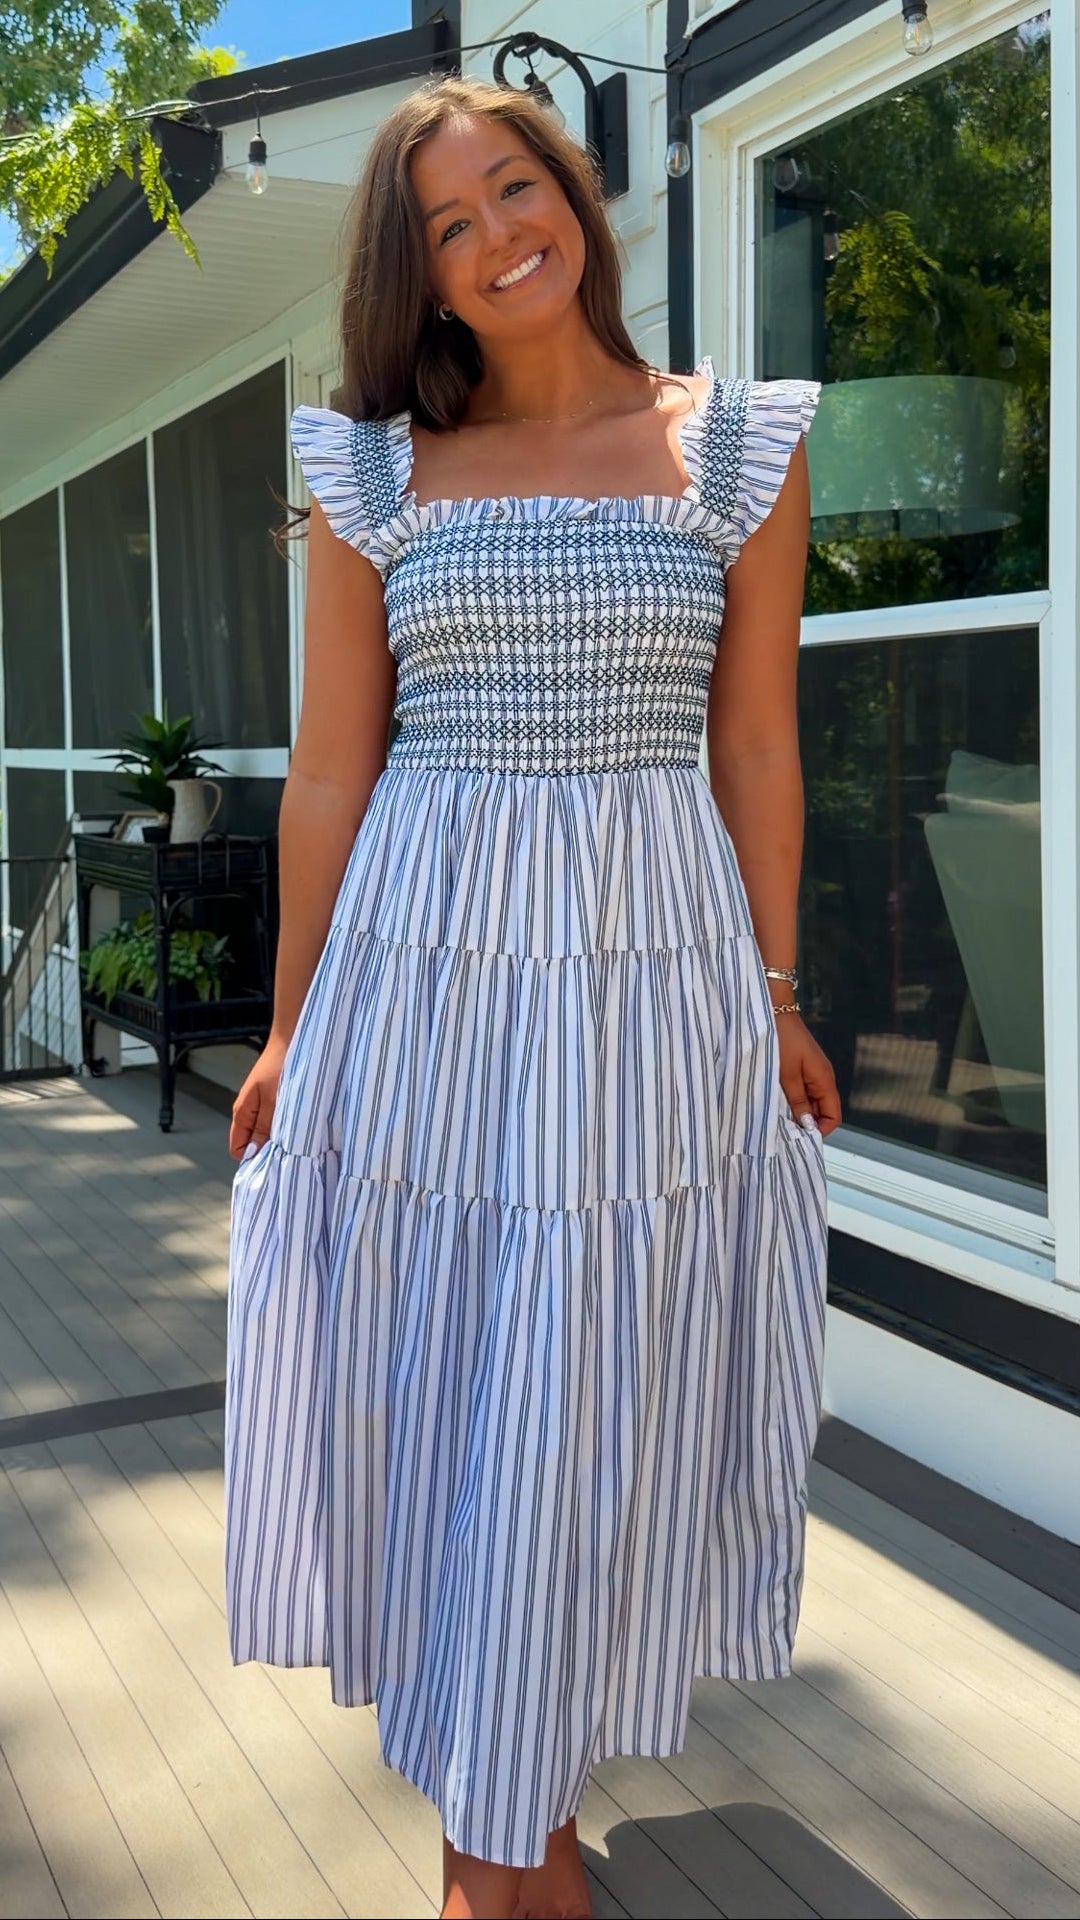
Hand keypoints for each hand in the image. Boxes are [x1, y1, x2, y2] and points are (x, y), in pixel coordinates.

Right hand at [229, 1032, 289, 1158]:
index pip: (237, 1149)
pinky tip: (300, 1124)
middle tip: (290, 1152)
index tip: (274, 1161)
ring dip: (279, 1138)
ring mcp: (260, 1106)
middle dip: (268, 1151)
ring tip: (297, 1137)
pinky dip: (285, 1126)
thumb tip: (255, 1155)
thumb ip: (265, 1128)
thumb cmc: (282, 1067)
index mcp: (243, 1113)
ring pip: (265, 1133)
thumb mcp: (275, 1101)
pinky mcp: (272, 1100)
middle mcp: (248, 1112)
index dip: (253, 1159)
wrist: (291, 1039)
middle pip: (251, 1144)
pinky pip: (274, 1122)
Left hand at [775, 1012, 842, 1138]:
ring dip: (796, 1110)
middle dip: (806, 1122)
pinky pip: (801, 1090)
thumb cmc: (782, 1039)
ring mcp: (812, 1073)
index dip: (820, 1130)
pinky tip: (776, 1100)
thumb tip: (807, 1124)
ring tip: (778, 1115)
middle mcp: (822, 1078)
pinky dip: (791, 1098)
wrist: (774, 1011)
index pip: (833, 1116)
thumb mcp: (786, 1075)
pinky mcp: (801, 1068)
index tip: (800, 1137)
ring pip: (810, 1102)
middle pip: (821, 1111)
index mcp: (824, 1080)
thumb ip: (798, 1101)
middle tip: (784, 1129)